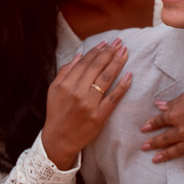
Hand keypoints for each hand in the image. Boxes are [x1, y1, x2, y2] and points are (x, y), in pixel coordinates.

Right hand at [41, 38, 131, 169]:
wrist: (59, 140)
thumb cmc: (56, 113)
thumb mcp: (53, 90)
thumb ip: (65, 71)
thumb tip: (80, 55)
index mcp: (66, 85)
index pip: (84, 63)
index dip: (96, 51)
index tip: (106, 43)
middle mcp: (78, 93)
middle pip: (97, 68)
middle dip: (109, 52)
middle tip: (119, 43)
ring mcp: (90, 105)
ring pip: (107, 79)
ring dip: (117, 63)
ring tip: (125, 53)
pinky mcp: (100, 117)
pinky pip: (114, 98)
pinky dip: (123, 86)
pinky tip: (129, 75)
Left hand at [139, 79, 183, 169]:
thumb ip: (172, 104)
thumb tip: (158, 105)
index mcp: (175, 116)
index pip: (159, 121)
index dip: (150, 125)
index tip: (143, 129)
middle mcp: (182, 130)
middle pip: (165, 139)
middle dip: (152, 143)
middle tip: (143, 148)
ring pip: (177, 150)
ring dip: (165, 155)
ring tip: (155, 159)